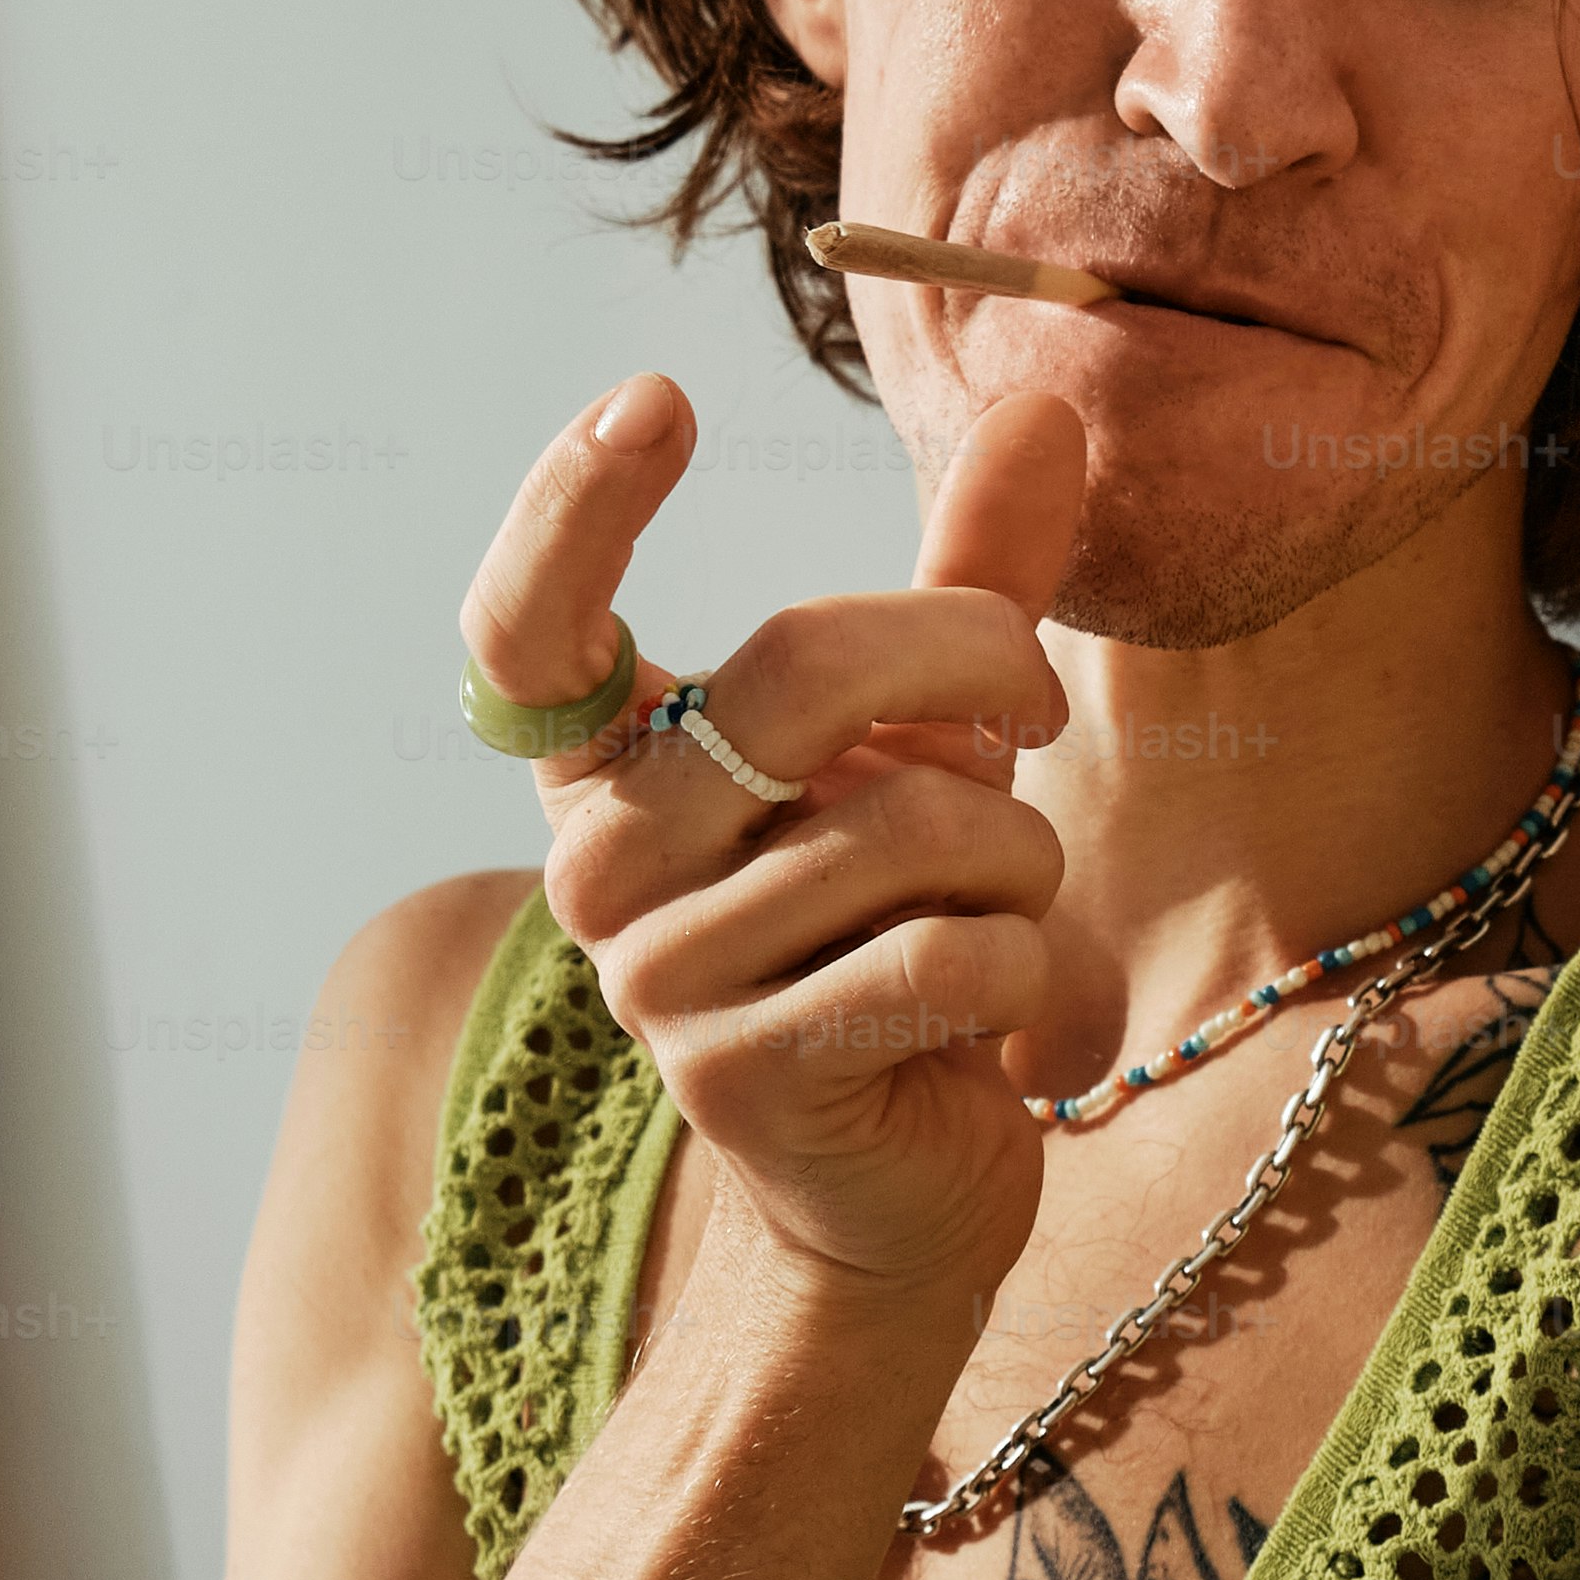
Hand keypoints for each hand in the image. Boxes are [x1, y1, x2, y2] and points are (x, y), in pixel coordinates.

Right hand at [458, 374, 1093, 1306]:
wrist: (907, 1181)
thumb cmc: (905, 927)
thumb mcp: (937, 741)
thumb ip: (972, 578)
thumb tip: (1049, 402)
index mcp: (614, 772)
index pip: (531, 631)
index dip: (572, 510)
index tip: (655, 398)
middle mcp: (601, 869)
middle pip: (798, 673)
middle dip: (972, 657)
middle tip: (1040, 696)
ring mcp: (656, 983)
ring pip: (911, 825)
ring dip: (1015, 854)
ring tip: (989, 909)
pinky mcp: (743, 1083)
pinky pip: (946, 956)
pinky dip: (1021, 963)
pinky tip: (988, 1009)